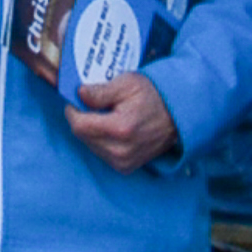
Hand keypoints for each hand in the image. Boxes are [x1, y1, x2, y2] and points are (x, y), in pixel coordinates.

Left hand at [65, 70, 179, 173]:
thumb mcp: (128, 83)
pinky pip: (101, 153)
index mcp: (120, 128)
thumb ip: (101, 91)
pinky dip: (101, 140)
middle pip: (82, 136)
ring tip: (107, 116)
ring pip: (90, 145)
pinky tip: (113, 129)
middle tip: (94, 105)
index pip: (79, 125)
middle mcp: (120, 150)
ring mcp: (123, 162)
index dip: (73, 111)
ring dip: (91, 131)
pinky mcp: (125, 167)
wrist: (178, 116)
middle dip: (83, 119)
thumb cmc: (153, 95)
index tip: (77, 100)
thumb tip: (79, 94)